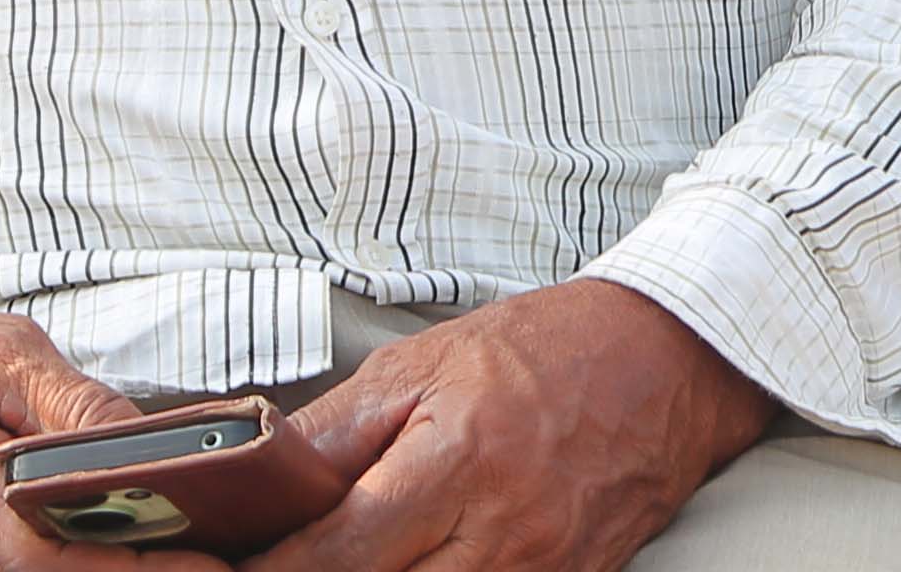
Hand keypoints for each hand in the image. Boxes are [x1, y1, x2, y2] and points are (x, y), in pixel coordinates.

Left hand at [274, 278, 772, 570]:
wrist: (667, 362)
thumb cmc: (540, 351)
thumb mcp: (420, 368)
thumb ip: (332, 435)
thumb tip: (247, 485)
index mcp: (457, 462)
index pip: (341, 551)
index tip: (233, 571)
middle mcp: (503, 534)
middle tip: (283, 566)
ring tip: (347, 565)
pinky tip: (414, 568)